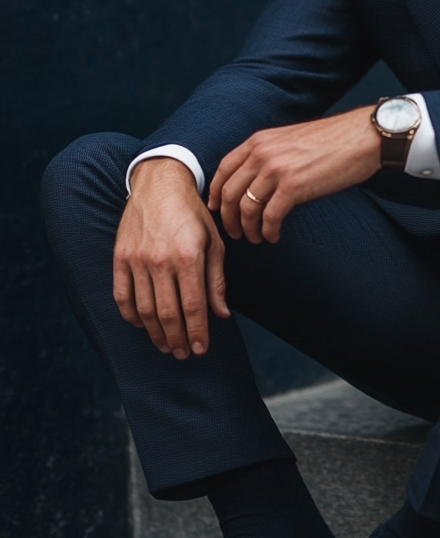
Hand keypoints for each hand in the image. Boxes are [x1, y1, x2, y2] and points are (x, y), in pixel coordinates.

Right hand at [113, 157, 228, 357]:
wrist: (158, 183)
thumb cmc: (192, 213)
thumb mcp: (214, 242)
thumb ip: (216, 280)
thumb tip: (221, 314)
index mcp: (187, 256)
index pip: (193, 305)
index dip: (197, 331)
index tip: (201, 349)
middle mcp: (160, 260)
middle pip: (167, 312)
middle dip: (177, 338)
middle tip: (183, 354)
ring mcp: (136, 260)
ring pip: (144, 309)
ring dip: (155, 333)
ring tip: (166, 346)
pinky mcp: (120, 257)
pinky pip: (121, 295)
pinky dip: (130, 315)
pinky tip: (141, 326)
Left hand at [208, 106, 380, 243]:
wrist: (361, 138)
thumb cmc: (333, 141)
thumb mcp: (290, 140)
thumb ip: (269, 155)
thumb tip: (257, 180)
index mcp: (259, 140)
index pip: (223, 169)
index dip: (214, 193)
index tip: (216, 209)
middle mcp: (262, 153)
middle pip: (229, 192)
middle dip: (228, 218)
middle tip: (234, 233)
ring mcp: (276, 170)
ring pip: (246, 208)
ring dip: (248, 229)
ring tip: (255, 238)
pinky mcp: (293, 187)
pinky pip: (269, 217)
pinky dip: (268, 231)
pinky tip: (273, 236)